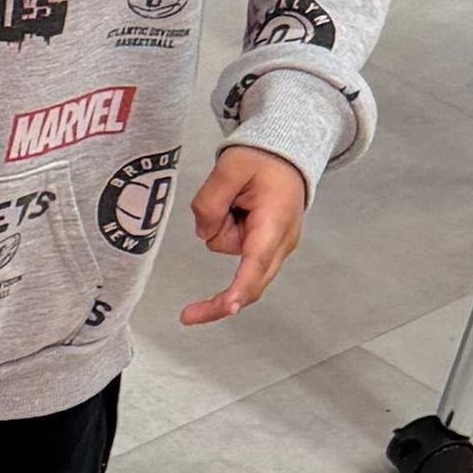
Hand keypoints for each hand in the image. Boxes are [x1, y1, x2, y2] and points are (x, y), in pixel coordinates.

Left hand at [179, 144, 306, 325]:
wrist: (286, 156)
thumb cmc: (264, 160)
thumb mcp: (230, 167)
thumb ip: (210, 201)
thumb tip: (204, 233)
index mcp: (275, 223)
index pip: (256, 261)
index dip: (240, 288)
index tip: (227, 308)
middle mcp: (280, 243)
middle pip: (250, 283)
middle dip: (218, 299)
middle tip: (186, 315)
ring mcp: (274, 248)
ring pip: (230, 252)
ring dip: (221, 227)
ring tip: (235, 198)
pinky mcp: (263, 247)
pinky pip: (234, 248)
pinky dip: (226, 230)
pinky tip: (236, 209)